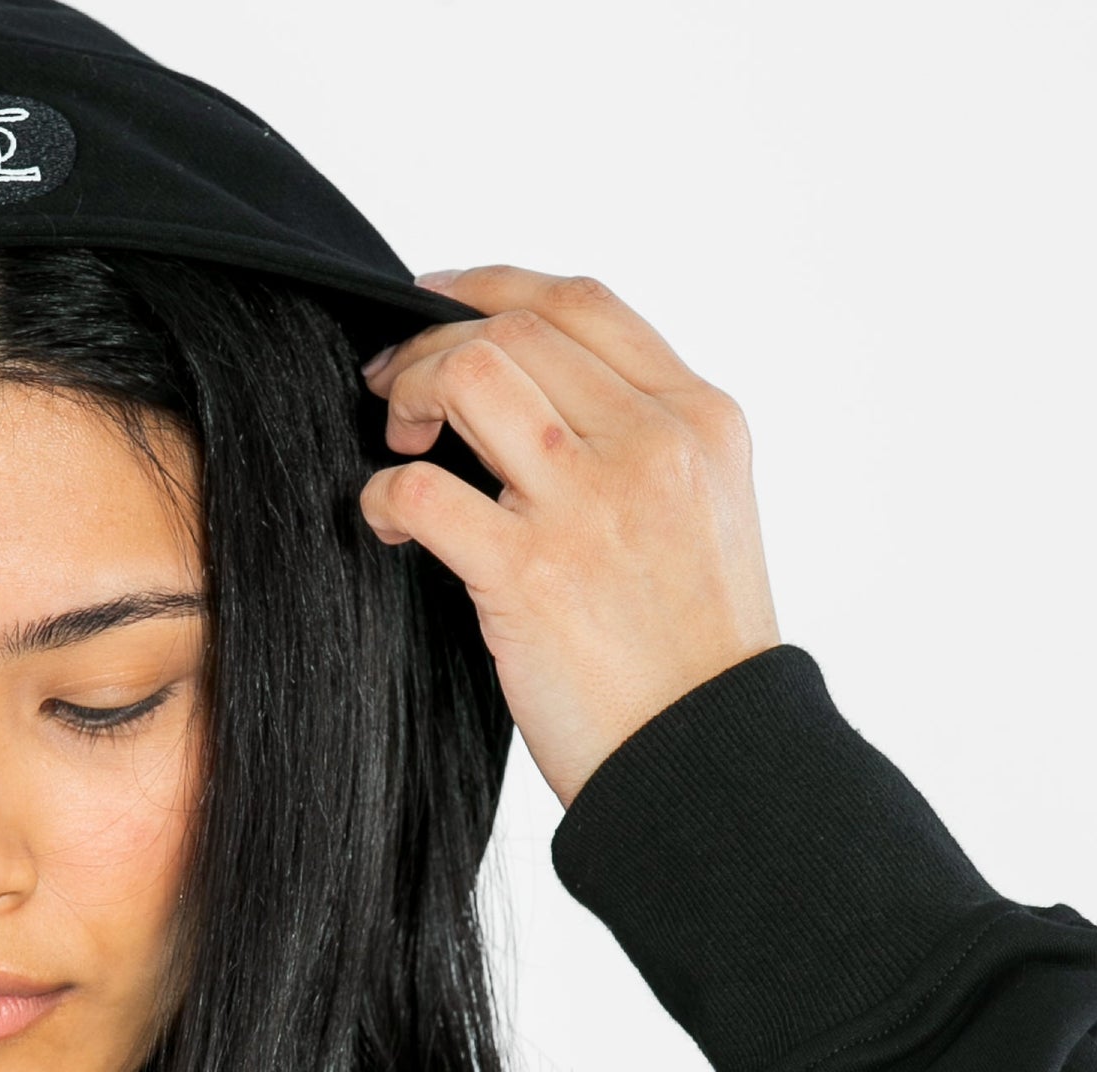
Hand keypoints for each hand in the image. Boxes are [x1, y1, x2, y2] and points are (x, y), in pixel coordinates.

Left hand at [360, 267, 779, 806]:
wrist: (711, 759)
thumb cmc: (694, 661)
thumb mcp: (705, 519)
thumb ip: (641, 451)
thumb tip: (536, 411)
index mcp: (700, 420)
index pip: (583, 304)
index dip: (492, 287)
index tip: (438, 300)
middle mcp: (651, 444)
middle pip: (516, 328)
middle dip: (435, 344)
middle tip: (396, 392)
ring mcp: (591, 504)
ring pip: (473, 374)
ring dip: (412, 392)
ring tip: (398, 440)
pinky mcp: (531, 574)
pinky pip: (424, 490)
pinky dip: (385, 494)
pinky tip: (388, 522)